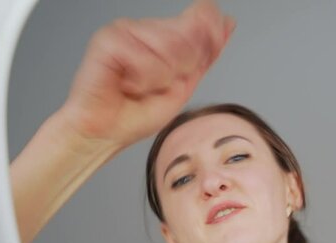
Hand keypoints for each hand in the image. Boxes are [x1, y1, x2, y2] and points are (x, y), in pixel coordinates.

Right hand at [54, 0, 234, 148]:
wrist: (107, 133)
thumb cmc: (137, 113)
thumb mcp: (185, 84)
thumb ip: (206, 53)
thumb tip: (228, 22)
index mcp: (164, 34)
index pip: (203, 16)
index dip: (212, 35)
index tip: (197, 64)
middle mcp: (145, 27)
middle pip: (191, 35)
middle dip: (182, 69)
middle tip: (157, 85)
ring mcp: (126, 29)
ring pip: (170, 47)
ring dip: (160, 78)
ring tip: (140, 86)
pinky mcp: (109, 39)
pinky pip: (146, 60)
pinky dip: (142, 81)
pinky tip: (126, 85)